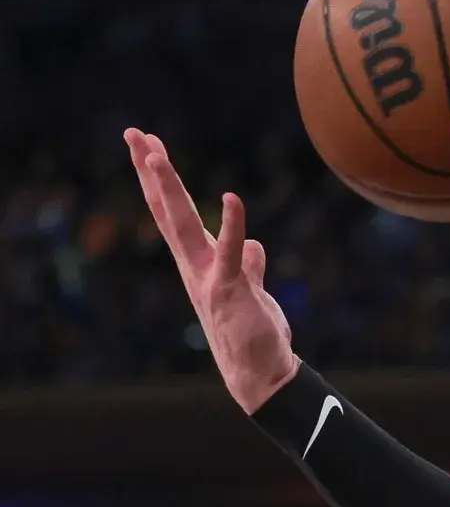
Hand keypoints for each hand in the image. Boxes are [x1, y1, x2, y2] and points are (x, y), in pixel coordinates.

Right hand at [125, 129, 298, 413]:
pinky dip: (232, 225)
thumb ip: (247, 265)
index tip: (148, 146)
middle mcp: (194, 265)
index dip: (160, 180)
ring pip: (184, 225)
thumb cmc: (250, 331)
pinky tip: (232, 197)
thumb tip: (252, 247)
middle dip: (151, 171)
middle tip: (134, 134)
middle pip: (168, 210)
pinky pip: (231, 252)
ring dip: (170, 189)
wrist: (258, 372)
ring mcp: (207, 276)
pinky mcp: (230, 290)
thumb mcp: (248, 290)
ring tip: (155, 154)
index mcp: (198, 261)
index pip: (173, 213)